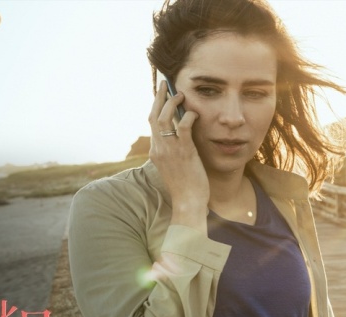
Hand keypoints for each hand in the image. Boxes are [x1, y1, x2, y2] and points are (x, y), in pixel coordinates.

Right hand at [148, 81, 208, 231]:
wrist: (188, 202)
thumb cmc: (185, 186)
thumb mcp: (174, 166)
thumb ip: (173, 150)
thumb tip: (180, 135)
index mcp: (156, 152)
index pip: (151, 123)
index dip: (156, 107)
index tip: (160, 95)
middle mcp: (159, 149)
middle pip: (154, 116)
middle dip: (159, 98)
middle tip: (165, 85)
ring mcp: (170, 150)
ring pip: (165, 118)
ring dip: (172, 103)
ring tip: (181, 95)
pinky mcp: (184, 152)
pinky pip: (183, 128)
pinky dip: (188, 117)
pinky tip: (193, 113)